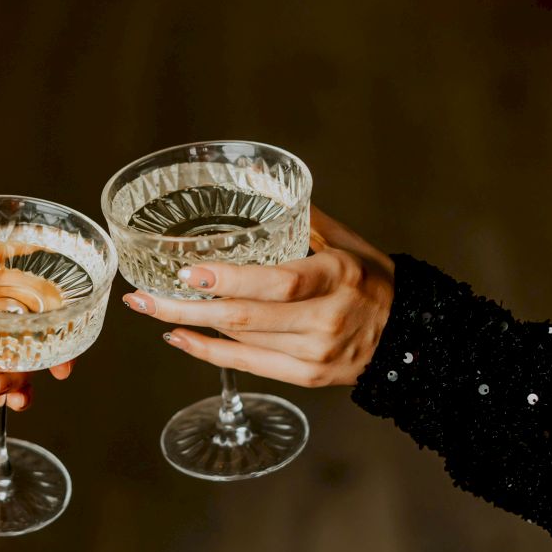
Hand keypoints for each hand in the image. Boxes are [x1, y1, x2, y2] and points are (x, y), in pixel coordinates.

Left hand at [0, 283, 74, 408]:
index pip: (14, 282)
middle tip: (62, 364)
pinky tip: (9, 401)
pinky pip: (6, 389)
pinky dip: (14, 396)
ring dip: (29, 375)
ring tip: (4, 387)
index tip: (63, 300)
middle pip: (34, 326)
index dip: (44, 290)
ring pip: (25, 362)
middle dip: (56, 343)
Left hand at [122, 207, 394, 386]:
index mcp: (337, 277)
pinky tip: (180, 336)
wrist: (409, 337)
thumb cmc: (370, 280)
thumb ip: (297, 213)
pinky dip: (208, 351)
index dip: (231, 281)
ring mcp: (315, 353)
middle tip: (142, 297)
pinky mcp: (307, 377)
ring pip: (241, 341)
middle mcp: (325, 319)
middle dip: (185, 308)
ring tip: (151, 308)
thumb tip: (253, 173)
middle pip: (245, 317)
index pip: (278, 282)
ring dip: (189, 325)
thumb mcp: (345, 241)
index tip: (189, 273)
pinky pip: (248, 365)